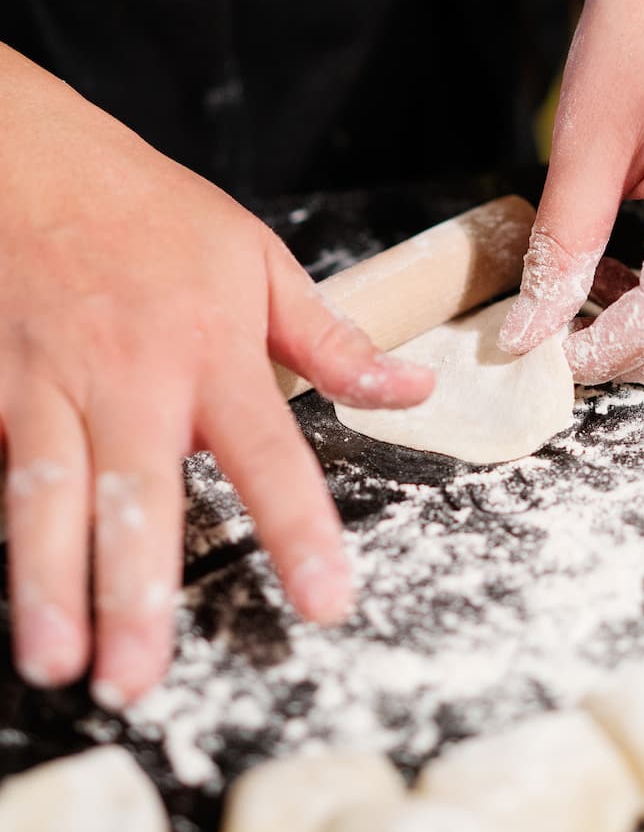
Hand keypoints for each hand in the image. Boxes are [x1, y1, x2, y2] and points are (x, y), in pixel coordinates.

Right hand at [0, 47, 431, 704]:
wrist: (25, 152)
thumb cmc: (148, 211)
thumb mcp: (256, 259)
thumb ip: (331, 339)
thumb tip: (414, 391)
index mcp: (210, 350)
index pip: (267, 453)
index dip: (298, 530)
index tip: (327, 602)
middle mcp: (126, 376)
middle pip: (136, 493)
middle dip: (134, 591)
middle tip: (138, 679)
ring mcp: (40, 380)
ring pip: (42, 492)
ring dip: (47, 582)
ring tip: (54, 662)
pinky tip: (3, 586)